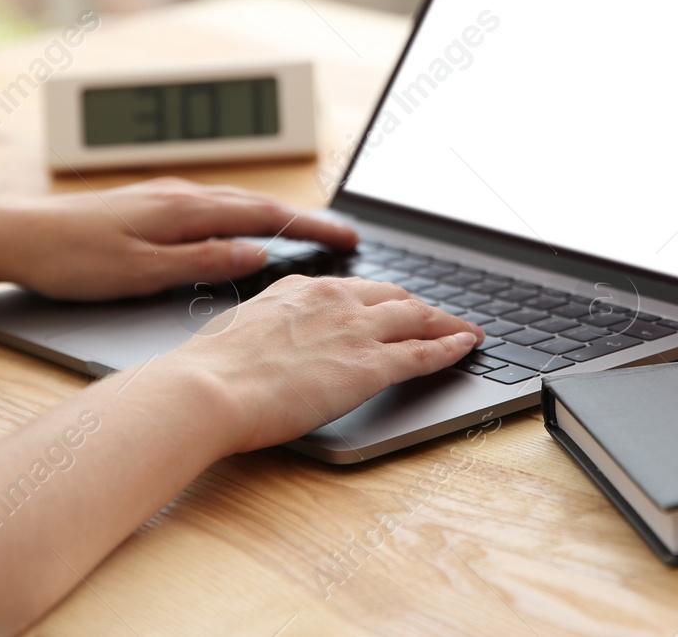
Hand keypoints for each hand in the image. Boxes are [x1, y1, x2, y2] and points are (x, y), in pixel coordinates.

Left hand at [0, 178, 356, 300]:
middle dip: (304, 218)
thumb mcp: (142, 271)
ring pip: (235, 202)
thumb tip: (258, 251)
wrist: (12, 235)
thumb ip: (204, 259)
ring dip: (276, 215)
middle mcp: (180, 194)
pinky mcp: (148, 205)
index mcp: (185, 209)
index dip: (312, 226)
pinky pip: (212, 206)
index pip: (266, 215)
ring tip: (306, 232)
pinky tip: (241, 229)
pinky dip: (242, 215)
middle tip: (343, 236)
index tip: (349, 238)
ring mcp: (164, 196)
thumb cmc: (70, 258)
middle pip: (258, 202)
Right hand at [173, 275, 483, 453]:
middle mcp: (335, 300)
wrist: (210, 388)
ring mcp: (356, 330)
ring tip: (468, 331)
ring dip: (448, 324)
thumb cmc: (211, 369)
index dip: (382, 300)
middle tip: (441, 317)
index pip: (357, 289)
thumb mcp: (241, 330)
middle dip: (422, 308)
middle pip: (395, 298)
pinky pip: (424, 353)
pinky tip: (466, 348)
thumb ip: (268, 329)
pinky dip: (451, 348)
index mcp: (302, 289)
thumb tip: (268, 343)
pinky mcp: (370, 366)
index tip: (394, 306)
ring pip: (419, 319)